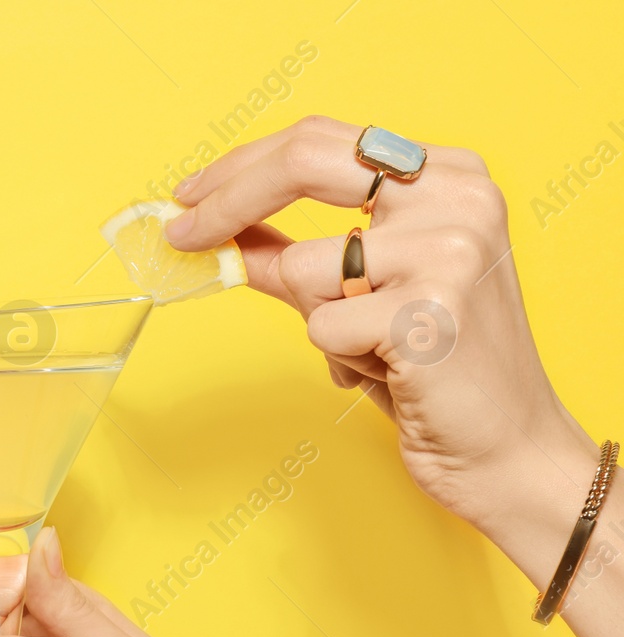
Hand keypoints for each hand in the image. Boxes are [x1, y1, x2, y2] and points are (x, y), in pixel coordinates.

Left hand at [167, 115, 596, 545]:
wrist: (505, 446)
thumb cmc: (431, 369)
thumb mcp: (361, 293)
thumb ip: (294, 255)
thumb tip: (217, 233)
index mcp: (448, 175)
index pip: (321, 140)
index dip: (241, 167)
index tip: (190, 197)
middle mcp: (458, 197)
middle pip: (305, 163)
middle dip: (226, 200)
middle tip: (180, 234)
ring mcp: (449, 251)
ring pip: (302, 267)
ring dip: (317, 320)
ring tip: (373, 349)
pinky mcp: (430, 312)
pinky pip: (322, 327)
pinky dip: (340, 359)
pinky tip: (391, 373)